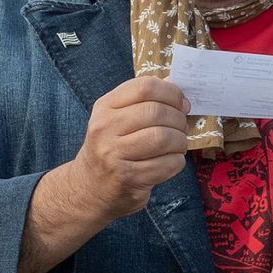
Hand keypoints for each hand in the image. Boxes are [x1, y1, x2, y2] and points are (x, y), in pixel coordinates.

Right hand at [69, 76, 190, 221]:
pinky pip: (166, 164)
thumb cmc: (111, 147)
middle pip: (156, 112)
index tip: (181, 103)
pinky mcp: (128, 178)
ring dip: (180, 140)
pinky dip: (177, 161)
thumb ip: (143, 101)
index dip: (171, 93)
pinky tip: (171, 160)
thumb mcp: (116, 118)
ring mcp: (114, 154)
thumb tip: (175, 86)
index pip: (144, 87)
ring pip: (163, 138)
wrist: (90, 186)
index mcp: (105, 107)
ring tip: (178, 144)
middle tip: (182, 126)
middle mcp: (105, 128)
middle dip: (178, 119)